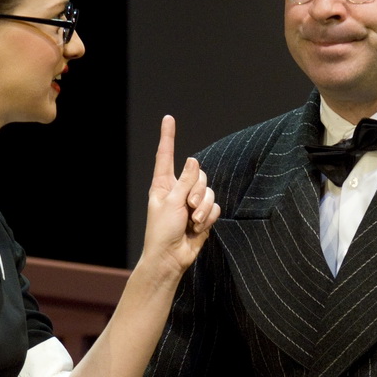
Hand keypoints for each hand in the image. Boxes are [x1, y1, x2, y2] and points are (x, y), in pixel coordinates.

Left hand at [142, 115, 219, 274]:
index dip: (168, 136)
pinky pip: (215, 207)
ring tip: (193, 221)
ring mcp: (191, 202)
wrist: (171, 258)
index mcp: (163, 184)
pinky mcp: (203, 215)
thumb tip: (194, 160)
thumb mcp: (171, 202)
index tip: (168, 118)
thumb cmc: (162, 231)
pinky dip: (208, 217)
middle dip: (197, 191)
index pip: (166, 155)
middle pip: (198, 175)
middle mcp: (178, 190)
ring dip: (203, 207)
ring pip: (209, 191)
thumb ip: (185, 181)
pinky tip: (199, 227)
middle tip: (188, 207)